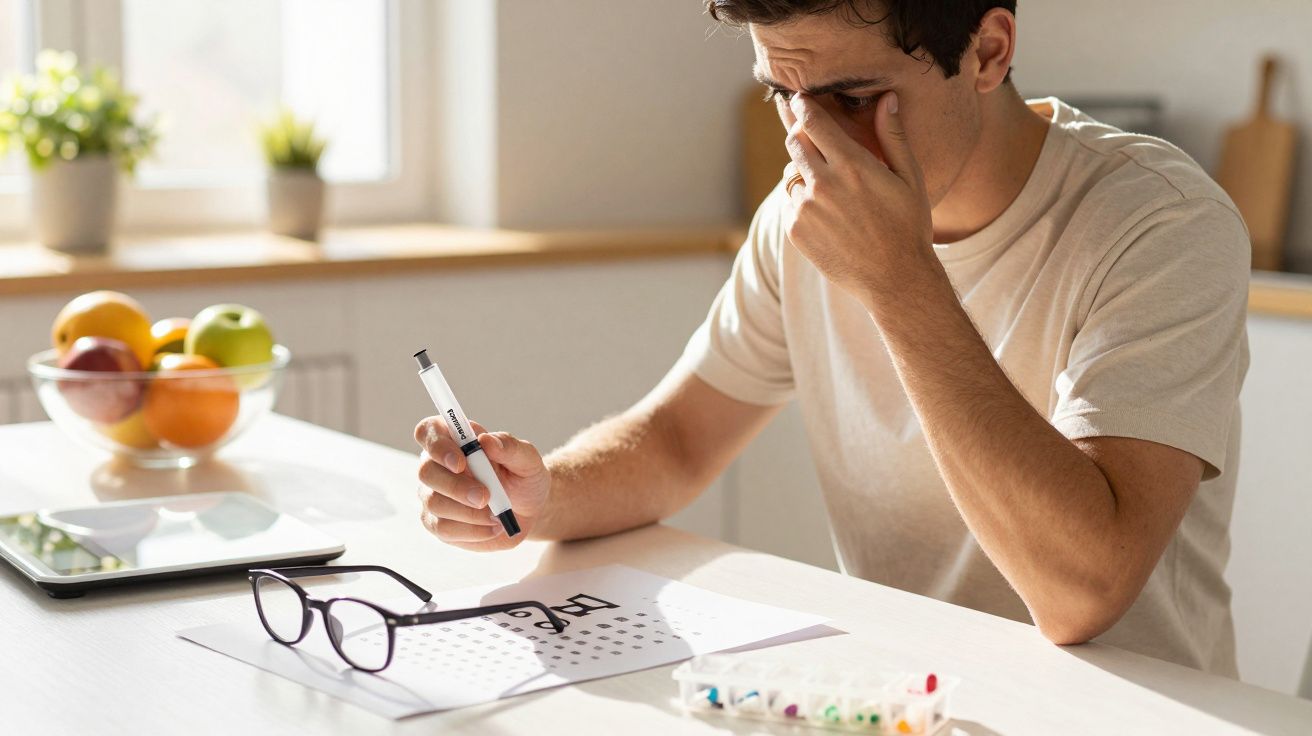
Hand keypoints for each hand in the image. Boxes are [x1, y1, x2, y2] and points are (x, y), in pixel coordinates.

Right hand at [414, 418, 550, 550]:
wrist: (528, 510)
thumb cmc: (523, 478)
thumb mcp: (527, 459)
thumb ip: (509, 447)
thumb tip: (486, 440)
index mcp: (455, 439)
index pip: (428, 431)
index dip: (437, 445)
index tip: (461, 462)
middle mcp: (437, 465)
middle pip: (426, 471)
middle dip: (456, 487)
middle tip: (485, 497)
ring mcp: (432, 495)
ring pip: (434, 503)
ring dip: (469, 512)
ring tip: (496, 514)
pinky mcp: (437, 522)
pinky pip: (443, 528)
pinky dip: (472, 531)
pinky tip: (492, 527)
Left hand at [781, 91, 934, 297]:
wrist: (894, 279)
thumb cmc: (909, 226)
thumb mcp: (910, 178)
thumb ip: (893, 136)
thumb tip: (886, 98)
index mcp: (852, 165)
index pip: (813, 122)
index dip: (803, 106)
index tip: (800, 99)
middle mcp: (823, 184)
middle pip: (794, 142)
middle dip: (799, 133)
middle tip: (809, 134)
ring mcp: (805, 209)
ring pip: (790, 174)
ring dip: (804, 172)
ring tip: (830, 188)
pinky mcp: (795, 231)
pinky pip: (789, 203)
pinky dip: (801, 202)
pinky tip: (826, 214)